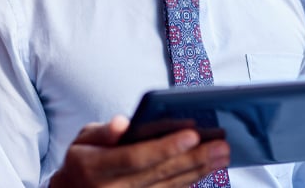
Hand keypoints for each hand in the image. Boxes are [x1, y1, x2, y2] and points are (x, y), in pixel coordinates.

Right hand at [50, 115, 229, 187]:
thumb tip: (123, 123)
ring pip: (168, 187)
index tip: (192, 134)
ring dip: (198, 172)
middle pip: (159, 174)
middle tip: (221, 146)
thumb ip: (103, 131)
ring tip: (221, 156)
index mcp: (95, 167)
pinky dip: (188, 184)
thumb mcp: (83, 139)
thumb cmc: (83, 159)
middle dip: (193, 159)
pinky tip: (206, 170)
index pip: (136, 158)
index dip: (165, 147)